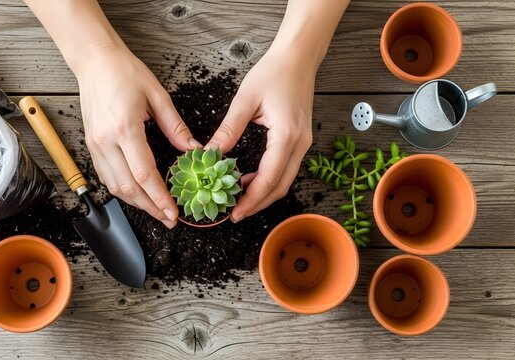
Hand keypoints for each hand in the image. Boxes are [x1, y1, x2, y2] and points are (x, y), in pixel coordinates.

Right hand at [74, 45, 200, 227]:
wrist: (95, 61)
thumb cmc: (125, 72)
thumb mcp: (158, 96)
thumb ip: (176, 127)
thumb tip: (194, 150)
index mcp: (125, 128)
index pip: (144, 174)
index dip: (159, 198)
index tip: (173, 213)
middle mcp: (106, 141)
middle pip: (128, 188)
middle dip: (150, 208)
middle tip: (169, 219)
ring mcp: (95, 145)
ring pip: (114, 187)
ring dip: (136, 203)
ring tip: (156, 210)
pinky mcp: (91, 146)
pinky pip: (106, 177)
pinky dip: (123, 190)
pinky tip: (137, 193)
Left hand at [205, 48, 315, 221]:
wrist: (298, 58)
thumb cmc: (273, 73)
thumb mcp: (245, 100)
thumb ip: (228, 130)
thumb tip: (210, 153)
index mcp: (287, 135)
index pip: (269, 178)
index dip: (251, 199)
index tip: (234, 212)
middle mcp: (300, 144)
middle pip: (280, 186)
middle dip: (258, 204)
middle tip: (234, 213)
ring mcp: (304, 143)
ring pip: (285, 180)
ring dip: (263, 194)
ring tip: (239, 200)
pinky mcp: (300, 140)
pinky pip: (286, 168)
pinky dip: (269, 180)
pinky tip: (250, 180)